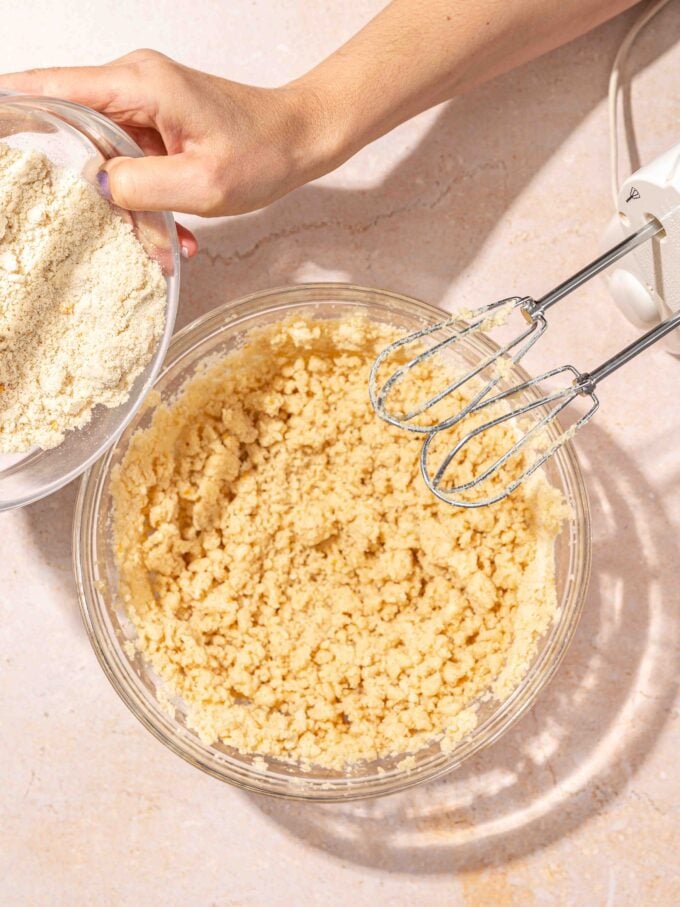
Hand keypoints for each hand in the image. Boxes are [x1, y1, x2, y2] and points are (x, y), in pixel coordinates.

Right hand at [1, 50, 335, 253]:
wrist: (301, 140)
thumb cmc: (264, 153)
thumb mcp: (202, 184)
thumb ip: (140, 186)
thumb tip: (98, 186)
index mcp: (139, 85)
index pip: (53, 89)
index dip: (15, 111)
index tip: (0, 141)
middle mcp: (135, 86)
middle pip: (77, 134)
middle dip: (90, 190)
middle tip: (108, 233)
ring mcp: (146, 106)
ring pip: (109, 160)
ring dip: (130, 207)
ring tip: (164, 245)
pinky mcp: (158, 126)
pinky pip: (135, 167)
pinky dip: (150, 202)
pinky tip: (178, 234)